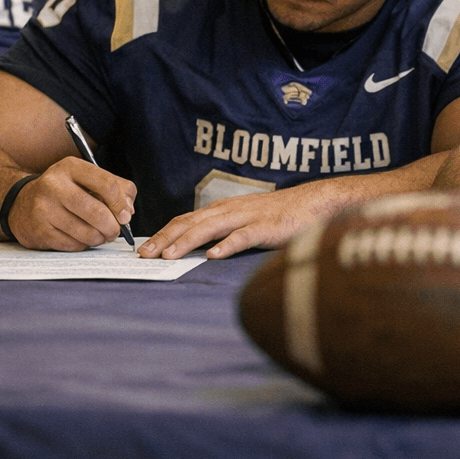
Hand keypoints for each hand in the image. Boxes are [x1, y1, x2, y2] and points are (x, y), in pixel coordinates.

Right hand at [6, 157, 136, 251]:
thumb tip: (128, 210)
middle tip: (115, 231)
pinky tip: (81, 238)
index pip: (106, 184)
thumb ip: (116, 188)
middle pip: (96, 212)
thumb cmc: (63, 192)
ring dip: (99, 238)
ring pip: (86, 232)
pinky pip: (73, 245)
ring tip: (99, 235)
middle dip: (112, 227)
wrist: (20, 204)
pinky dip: (83, 245)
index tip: (125, 215)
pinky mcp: (40, 231)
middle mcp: (54, 185)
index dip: (120, 203)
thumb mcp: (87, 179)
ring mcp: (44, 209)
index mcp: (70, 167)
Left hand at [138, 187, 331, 259]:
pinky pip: (244, 236)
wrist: (315, 202)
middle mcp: (231, 210)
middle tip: (144, 254)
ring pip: (211, 228)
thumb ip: (223, 232)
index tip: (144, 248)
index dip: (163, 233)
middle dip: (165, 238)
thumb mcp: (245, 220)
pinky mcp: (268, 227)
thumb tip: (198, 250)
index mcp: (223, 210)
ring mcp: (249, 217)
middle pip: (191, 223)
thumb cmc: (280, 215)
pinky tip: (213, 255)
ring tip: (169, 256)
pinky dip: (227, 245)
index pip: (186, 220)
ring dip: (187, 241)